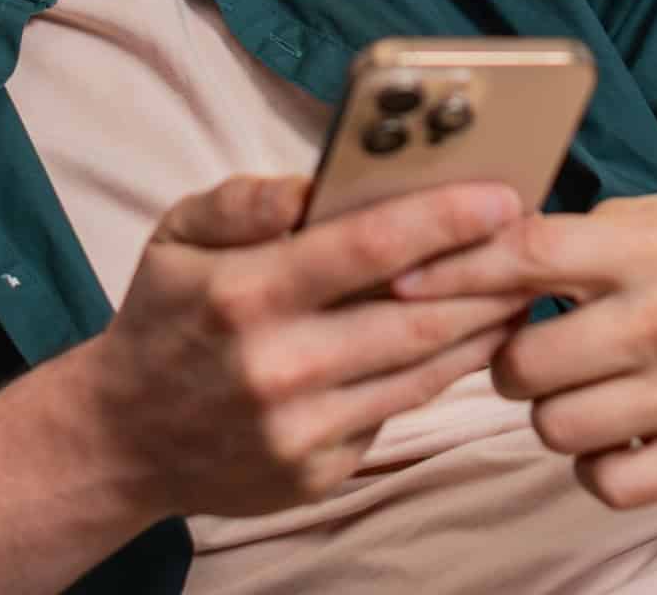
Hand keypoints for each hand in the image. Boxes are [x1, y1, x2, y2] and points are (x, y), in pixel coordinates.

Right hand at [80, 174, 530, 519]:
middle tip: (534, 245)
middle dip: (489, 278)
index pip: (368, 247)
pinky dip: (438, 374)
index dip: (445, 219)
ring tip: (516, 289)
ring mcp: (300, 428)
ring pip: (423, 371)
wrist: (123, 436)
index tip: (502, 195)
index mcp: (243, 293)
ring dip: (482, 328)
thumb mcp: (175, 236)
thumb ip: (243, 202)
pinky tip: (462, 343)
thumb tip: (312, 184)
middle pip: (419, 318)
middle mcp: (277, 365)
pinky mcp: (316, 472)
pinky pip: (396, 412)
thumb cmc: (163, 317)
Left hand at [390, 194, 656, 510]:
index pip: (529, 256)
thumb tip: (452, 250)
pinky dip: (592, 464)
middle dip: (508, 361)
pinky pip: (605, 481)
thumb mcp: (646, 220)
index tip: (401, 283)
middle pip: (526, 361)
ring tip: (579, 389)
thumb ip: (563, 236)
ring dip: (550, 413)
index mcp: (647, 248)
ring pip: (556, 427)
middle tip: (528, 353)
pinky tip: (610, 432)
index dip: (455, 271)